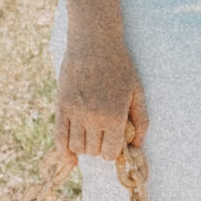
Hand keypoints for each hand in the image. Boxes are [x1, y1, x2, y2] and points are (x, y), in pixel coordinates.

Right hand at [55, 33, 147, 163]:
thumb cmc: (120, 66)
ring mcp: (75, 112)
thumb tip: (137, 147)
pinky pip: (59, 137)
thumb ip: (141, 121)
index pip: (110, 152)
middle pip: (93, 152)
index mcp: (115, 116)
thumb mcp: (137, 92)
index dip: (113, 151)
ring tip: (90, 134)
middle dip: (100, 147)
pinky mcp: (61, 106)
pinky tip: (70, 157)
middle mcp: (94, 117)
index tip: (114, 143)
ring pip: (77, 147)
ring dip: (84, 146)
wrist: (94, 42)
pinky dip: (64, 152)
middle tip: (103, 134)